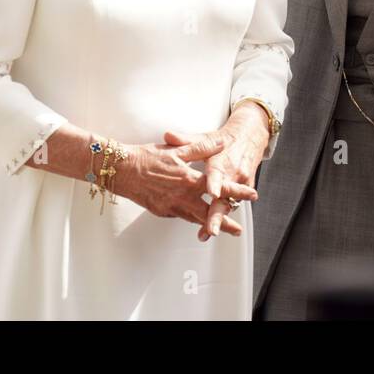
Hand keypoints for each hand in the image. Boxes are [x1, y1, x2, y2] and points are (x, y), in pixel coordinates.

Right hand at [119, 134, 253, 234]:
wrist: (121, 170)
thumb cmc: (147, 157)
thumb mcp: (177, 149)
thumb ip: (201, 148)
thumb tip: (221, 144)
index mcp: (189, 179)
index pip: (219, 187)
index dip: (237, 191)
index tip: (252, 195)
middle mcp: (182, 196)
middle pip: (209, 212)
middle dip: (225, 222)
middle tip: (238, 229)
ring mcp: (171, 206)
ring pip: (194, 218)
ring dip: (208, 223)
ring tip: (220, 229)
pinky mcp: (161, 211)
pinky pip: (179, 216)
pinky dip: (189, 218)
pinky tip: (194, 217)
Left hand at [165, 102, 270, 241]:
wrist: (250, 136)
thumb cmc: (226, 139)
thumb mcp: (206, 137)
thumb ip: (185, 140)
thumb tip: (168, 136)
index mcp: (221, 161)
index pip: (217, 173)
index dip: (215, 183)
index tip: (211, 192)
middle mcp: (233, 174)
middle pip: (225, 198)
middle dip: (217, 215)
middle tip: (210, 229)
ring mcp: (240, 184)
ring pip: (228, 205)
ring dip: (219, 220)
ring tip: (207, 233)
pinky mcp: (243, 190)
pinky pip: (231, 205)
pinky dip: (223, 217)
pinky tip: (211, 227)